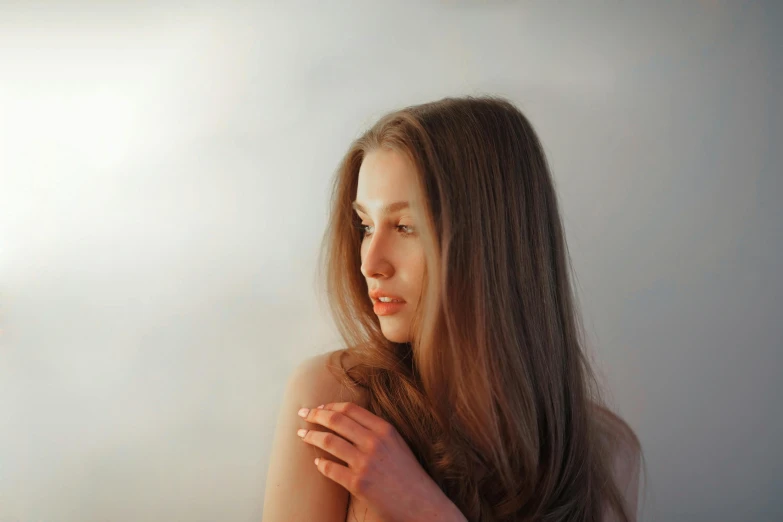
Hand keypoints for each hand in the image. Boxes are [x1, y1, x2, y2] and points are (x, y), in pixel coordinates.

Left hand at [296, 402, 464, 521]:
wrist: (422, 504)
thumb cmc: (409, 475)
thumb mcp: (397, 444)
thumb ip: (376, 432)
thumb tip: (348, 422)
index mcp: (385, 429)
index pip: (350, 409)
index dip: (330, 406)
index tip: (319, 407)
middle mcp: (374, 442)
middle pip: (336, 420)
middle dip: (315, 415)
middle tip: (302, 414)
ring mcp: (365, 463)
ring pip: (329, 441)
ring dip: (311, 436)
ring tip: (303, 435)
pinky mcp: (358, 484)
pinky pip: (330, 469)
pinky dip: (320, 464)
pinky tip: (317, 462)